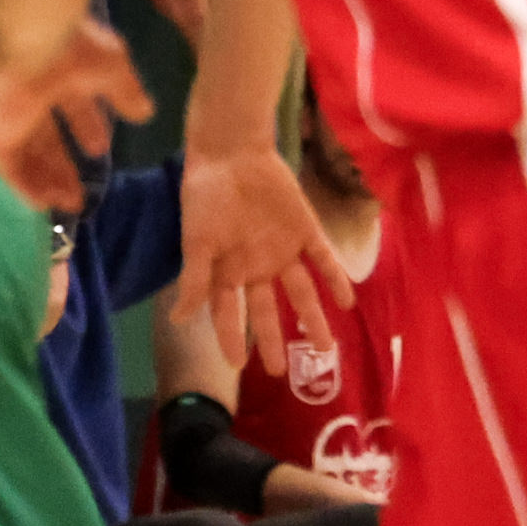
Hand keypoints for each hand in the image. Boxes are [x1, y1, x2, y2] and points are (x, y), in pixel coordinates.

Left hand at [0, 15, 150, 210]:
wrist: (29, 40)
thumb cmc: (73, 48)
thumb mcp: (114, 70)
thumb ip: (127, 93)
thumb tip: (145, 113)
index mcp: (60, 75)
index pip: (73, 106)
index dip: (87, 127)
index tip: (100, 150)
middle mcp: (34, 96)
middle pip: (48, 137)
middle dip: (65, 163)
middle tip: (81, 189)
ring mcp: (14, 114)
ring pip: (30, 154)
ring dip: (48, 180)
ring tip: (68, 204)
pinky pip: (10, 165)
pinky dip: (25, 186)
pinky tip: (42, 204)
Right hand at [169, 141, 354, 374]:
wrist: (232, 153)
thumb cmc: (206, 198)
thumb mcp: (196, 242)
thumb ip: (194, 280)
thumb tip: (179, 319)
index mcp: (227, 272)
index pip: (229, 314)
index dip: (231, 339)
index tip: (237, 366)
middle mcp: (256, 267)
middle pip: (268, 311)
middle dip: (274, 340)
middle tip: (281, 372)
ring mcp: (282, 250)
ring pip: (301, 293)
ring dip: (313, 318)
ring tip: (325, 348)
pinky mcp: (305, 230)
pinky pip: (323, 258)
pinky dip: (336, 278)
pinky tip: (347, 300)